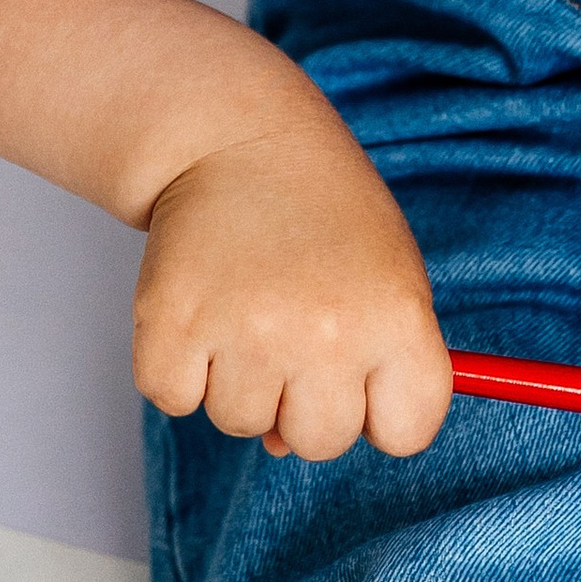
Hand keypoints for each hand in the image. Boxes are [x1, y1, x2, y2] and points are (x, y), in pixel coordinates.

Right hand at [131, 117, 452, 462]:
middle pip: (321, 442)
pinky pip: (175, 398)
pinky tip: (203, 305)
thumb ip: (369, 366)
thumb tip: (283, 445)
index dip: (382, 411)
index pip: (409, 431)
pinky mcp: (171, 327)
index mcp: (396, 316)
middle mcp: (327, 332)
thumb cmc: (325, 215)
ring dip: (239, 378)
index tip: (364, 377)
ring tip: (248, 303)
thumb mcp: (386, 273)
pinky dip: (180, 366)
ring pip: (241, 422)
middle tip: (294, 325)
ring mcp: (246, 331)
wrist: (239, 137)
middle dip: (304, 400)